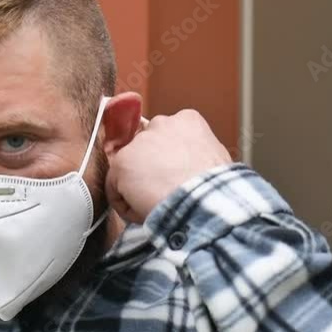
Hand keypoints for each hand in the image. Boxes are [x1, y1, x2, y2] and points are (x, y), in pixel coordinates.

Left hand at [105, 109, 230, 223]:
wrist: (204, 199)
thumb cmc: (215, 187)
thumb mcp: (215, 158)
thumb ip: (196, 153)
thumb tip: (189, 164)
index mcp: (187, 120)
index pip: (166, 137)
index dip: (167, 160)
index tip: (173, 176)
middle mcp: (160, 123)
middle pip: (145, 149)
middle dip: (150, 169)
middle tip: (163, 191)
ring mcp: (139, 142)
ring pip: (130, 170)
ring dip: (138, 188)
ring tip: (157, 204)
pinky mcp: (122, 163)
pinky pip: (116, 189)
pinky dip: (127, 205)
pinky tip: (144, 211)